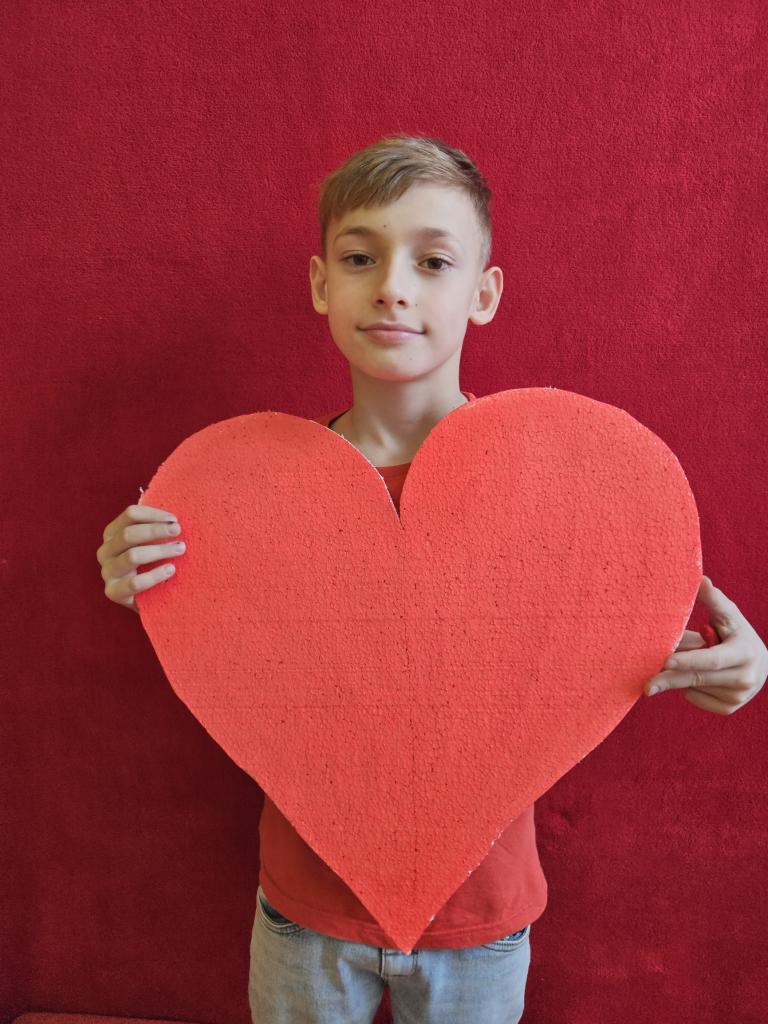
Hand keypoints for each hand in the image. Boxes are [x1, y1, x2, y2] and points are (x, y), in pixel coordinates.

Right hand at [96, 504, 185, 612]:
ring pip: (132, 556)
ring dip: (159, 550)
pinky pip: (135, 583)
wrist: (148, 599)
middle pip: (128, 534)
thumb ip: (157, 530)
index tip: (174, 519)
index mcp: (112, 534)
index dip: (153, 514)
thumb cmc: (152, 564)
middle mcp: (105, 551)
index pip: (130, 515)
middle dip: (156, 531)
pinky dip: (155, 575)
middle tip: (178, 531)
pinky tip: (171, 570)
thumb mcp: (151, 543)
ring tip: (180, 549)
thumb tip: (175, 518)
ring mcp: (107, 572)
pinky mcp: (113, 592)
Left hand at [645, 576, 767, 714]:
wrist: (760, 664)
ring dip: (678, 679)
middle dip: (670, 679)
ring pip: (695, 689)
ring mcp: (739, 696)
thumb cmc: (737, 634)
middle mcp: (746, 677)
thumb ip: (713, 600)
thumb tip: (699, 579)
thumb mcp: (729, 616)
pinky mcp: (730, 708)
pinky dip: (688, 690)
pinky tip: (691, 678)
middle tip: (646, 684)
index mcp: (745, 652)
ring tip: (679, 664)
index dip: (689, 660)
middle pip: (698, 678)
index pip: (712, 659)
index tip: (666, 661)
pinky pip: (697, 701)